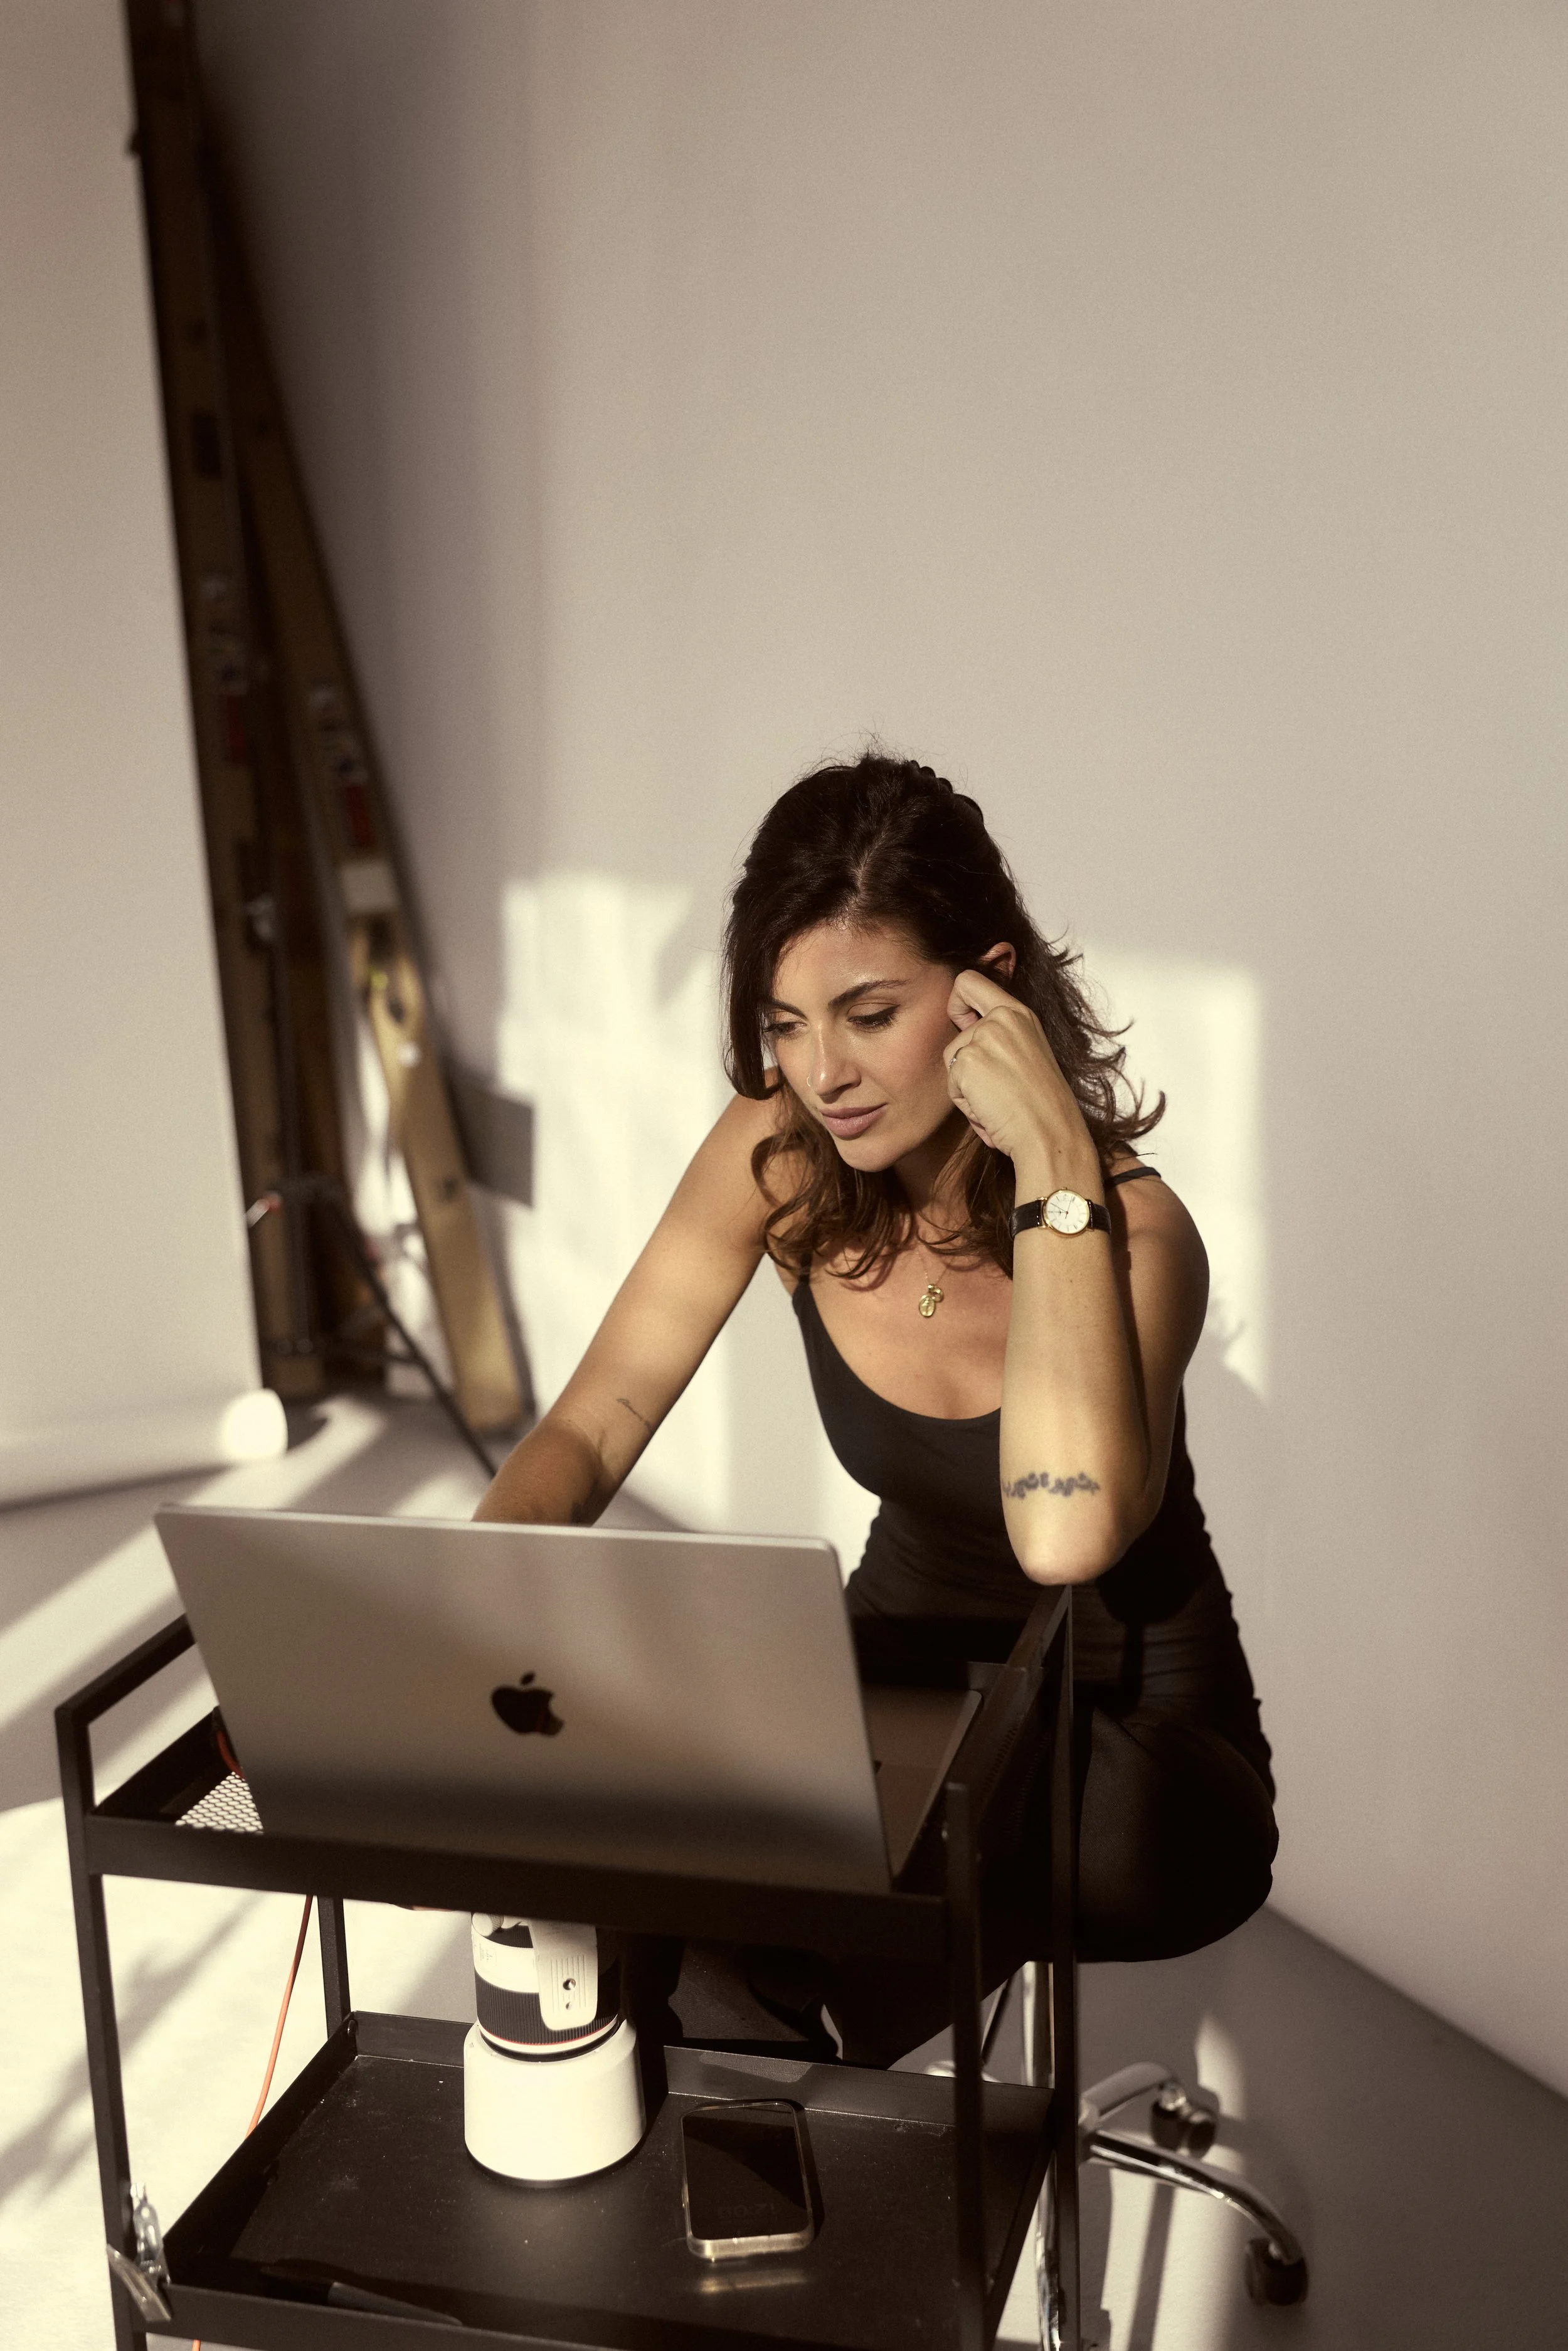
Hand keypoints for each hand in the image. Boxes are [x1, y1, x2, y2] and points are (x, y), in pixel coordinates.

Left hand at [942, 968, 1094, 1173]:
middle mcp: (1001, 1019)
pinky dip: (966, 1105)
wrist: (1050, 1134)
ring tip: (996, 1102)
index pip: (968, 981)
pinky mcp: (966, 1062)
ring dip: (966, 1088)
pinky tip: (991, 1112)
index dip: (958, 1001)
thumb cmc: (1043, 1106)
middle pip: (955, 1033)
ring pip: (951, 1061)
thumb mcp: (1028, 1053)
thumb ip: (1002, 1037)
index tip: (964, 1022)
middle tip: (989, 1084)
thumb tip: (968, 1034)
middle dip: (962, 1061)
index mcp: (1019, 1014)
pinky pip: (952, 1085)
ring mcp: (982, 1038)